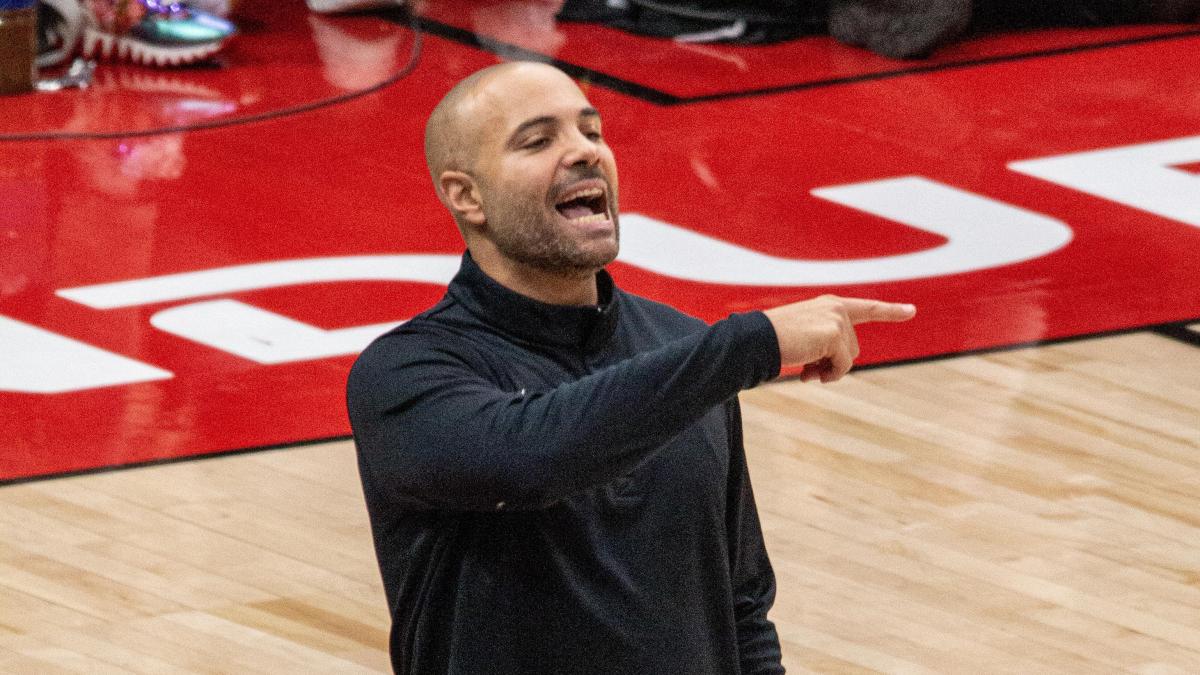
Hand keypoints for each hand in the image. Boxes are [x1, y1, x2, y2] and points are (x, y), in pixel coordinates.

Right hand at [762, 295, 915, 382]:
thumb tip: (834, 371)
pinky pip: (843, 365)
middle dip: (834, 362)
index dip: (890, 310)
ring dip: (830, 370)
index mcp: (829, 305)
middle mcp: (836, 308)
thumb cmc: (774, 341)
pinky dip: (830, 374)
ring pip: (849, 357)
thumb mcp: (804, 339)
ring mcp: (836, 319)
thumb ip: (825, 347)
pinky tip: (809, 374)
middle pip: (854, 346)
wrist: (756, 340)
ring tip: (806, 371)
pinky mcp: (834, 334)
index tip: (911, 311)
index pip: (866, 308)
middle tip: (809, 370)